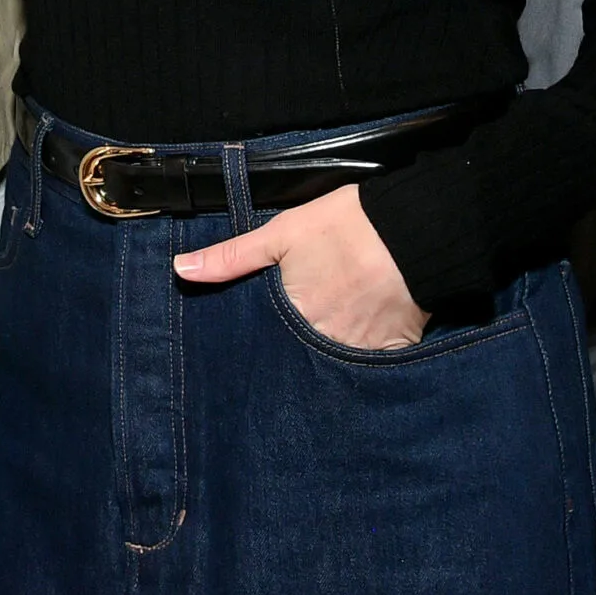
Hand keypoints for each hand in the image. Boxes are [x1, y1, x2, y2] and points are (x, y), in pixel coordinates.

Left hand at [172, 184, 428, 349]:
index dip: (261, 347)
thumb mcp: (281, 234)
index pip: (266, 348)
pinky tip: (362, 340)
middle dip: (294, 357)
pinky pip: (373, 367)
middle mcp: (324, 343)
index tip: (256, 349)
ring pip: (335, 366)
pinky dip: (365, 358)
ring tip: (329, 337)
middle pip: (301, 361)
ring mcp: (361, 352)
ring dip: (328, 360)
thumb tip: (181, 270)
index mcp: (294, 318)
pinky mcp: (395, 350)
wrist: (413, 228)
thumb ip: (231, 257)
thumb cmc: (346, 227)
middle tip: (297, 340)